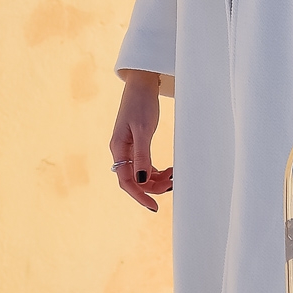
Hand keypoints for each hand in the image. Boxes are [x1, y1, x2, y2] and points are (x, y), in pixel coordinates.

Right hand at [111, 70, 172, 212]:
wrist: (141, 85)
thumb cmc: (141, 104)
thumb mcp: (143, 130)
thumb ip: (142, 155)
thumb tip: (141, 180)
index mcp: (118, 149)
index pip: (126, 181)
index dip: (140, 196)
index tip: (154, 206)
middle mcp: (120, 151)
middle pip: (134, 180)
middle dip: (152, 186)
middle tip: (173, 184)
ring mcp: (128, 148)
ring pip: (140, 174)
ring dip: (156, 179)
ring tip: (173, 175)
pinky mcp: (136, 144)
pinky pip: (144, 165)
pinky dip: (156, 171)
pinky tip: (168, 170)